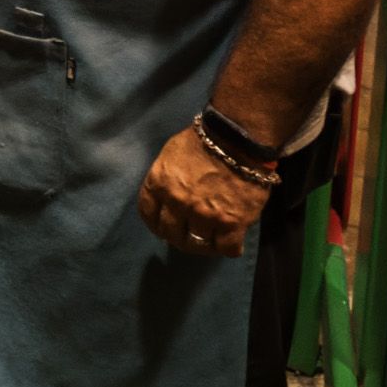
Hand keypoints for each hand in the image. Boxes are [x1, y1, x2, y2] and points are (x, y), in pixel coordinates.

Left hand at [136, 126, 270, 257]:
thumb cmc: (203, 141)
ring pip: (198, 245)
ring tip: (213, 237)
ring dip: (205, 244)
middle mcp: (178, 203)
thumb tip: (166, 199)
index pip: (148, 215)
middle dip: (179, 237)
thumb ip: (166, 180)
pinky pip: (226, 249)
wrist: (237, 138)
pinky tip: (232, 240)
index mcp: (159, 184)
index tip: (165, 227)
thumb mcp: (171, 155)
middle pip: (172, 234)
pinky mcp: (232, 223)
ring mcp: (205, 215)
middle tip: (191, 236)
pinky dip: (229, 247)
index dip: (156, 224)